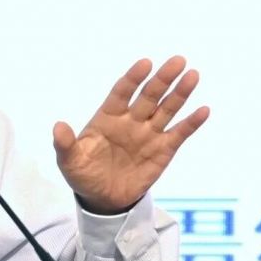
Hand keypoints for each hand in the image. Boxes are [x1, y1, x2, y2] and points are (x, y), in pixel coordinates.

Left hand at [53, 56, 208, 213]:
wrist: (102, 199)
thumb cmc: (83, 175)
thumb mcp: (69, 162)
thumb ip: (64, 144)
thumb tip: (57, 126)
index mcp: (108, 117)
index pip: (122, 92)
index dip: (133, 78)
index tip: (145, 63)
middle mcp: (131, 121)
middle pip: (149, 95)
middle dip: (163, 79)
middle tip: (178, 61)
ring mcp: (148, 134)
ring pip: (167, 109)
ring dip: (180, 93)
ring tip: (193, 75)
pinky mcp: (163, 150)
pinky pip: (179, 133)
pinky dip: (191, 123)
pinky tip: (203, 110)